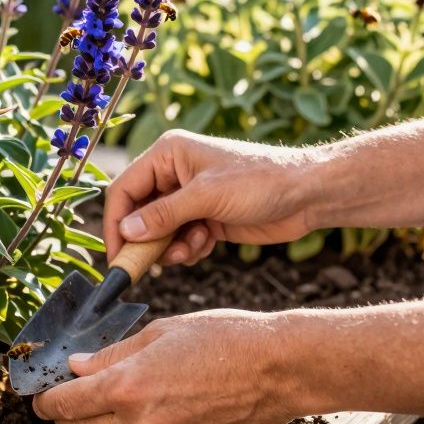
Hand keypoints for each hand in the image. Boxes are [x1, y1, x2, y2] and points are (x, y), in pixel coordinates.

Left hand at [33, 310, 297, 423]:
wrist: (278, 369)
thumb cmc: (224, 340)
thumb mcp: (159, 333)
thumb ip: (113, 354)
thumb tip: (78, 366)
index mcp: (128, 387)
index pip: (66, 404)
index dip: (46, 399)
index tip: (41, 394)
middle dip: (66, 416)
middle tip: (64, 400)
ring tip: (99, 412)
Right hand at [105, 130, 321, 265]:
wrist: (307, 195)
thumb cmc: (260, 181)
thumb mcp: (207, 196)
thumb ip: (164, 215)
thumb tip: (126, 231)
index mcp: (168, 155)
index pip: (125, 190)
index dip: (116, 223)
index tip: (116, 257)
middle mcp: (173, 174)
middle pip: (138, 213)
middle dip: (145, 240)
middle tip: (144, 269)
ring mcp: (189, 197)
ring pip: (159, 231)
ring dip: (170, 247)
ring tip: (192, 249)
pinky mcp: (204, 217)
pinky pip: (180, 239)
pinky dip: (188, 248)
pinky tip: (207, 244)